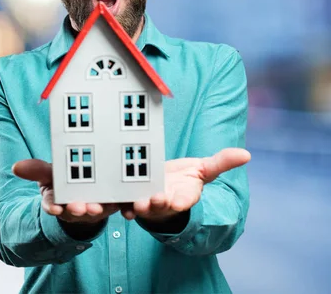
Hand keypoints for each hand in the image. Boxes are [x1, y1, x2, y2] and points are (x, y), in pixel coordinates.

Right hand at [12, 159, 118, 223]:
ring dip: (99, 210)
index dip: (53, 207)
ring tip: (99, 207)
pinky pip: (121, 208)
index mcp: (58, 200)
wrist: (86, 186)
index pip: (52, 205)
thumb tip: (16, 167)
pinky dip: (126, 209)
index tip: (54, 207)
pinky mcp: (116, 204)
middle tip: (79, 207)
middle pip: (76, 210)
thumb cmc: (63, 180)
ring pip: (99, 210)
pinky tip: (129, 208)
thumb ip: (36, 170)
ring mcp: (97, 207)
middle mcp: (76, 207)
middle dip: (78, 210)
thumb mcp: (49, 174)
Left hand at [119, 147, 250, 221]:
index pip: (185, 200)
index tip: (178, 201)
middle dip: (157, 204)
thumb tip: (246, 154)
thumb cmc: (184, 179)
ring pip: (141, 208)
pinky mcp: (130, 202)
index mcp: (183, 196)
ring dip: (138, 207)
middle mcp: (165, 203)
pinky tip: (115, 203)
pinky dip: (119, 206)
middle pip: (161, 205)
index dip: (182, 201)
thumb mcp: (203, 170)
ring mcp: (146, 204)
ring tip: (136, 203)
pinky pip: (123, 206)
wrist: (162, 186)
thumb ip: (222, 162)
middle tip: (154, 198)